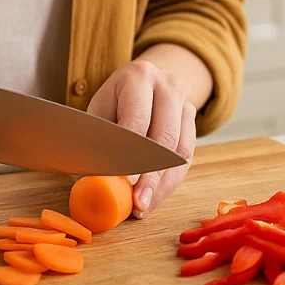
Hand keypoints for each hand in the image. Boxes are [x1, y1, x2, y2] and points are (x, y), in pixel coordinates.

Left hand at [86, 60, 195, 218]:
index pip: (138, 119)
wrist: (143, 84)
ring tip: (143, 207)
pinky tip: (153, 199)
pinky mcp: (193, 122)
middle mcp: (167, 86)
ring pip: (179, 151)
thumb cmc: (113, 103)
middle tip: (137, 203)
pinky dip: (169, 183)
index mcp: (138, 77)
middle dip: (150, 176)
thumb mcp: (99, 113)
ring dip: (161, 185)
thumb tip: (91, 183)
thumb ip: (96, 144)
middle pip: (164, 137)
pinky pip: (186, 158)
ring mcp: (185, 103)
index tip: (127, 182)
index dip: (133, 153)